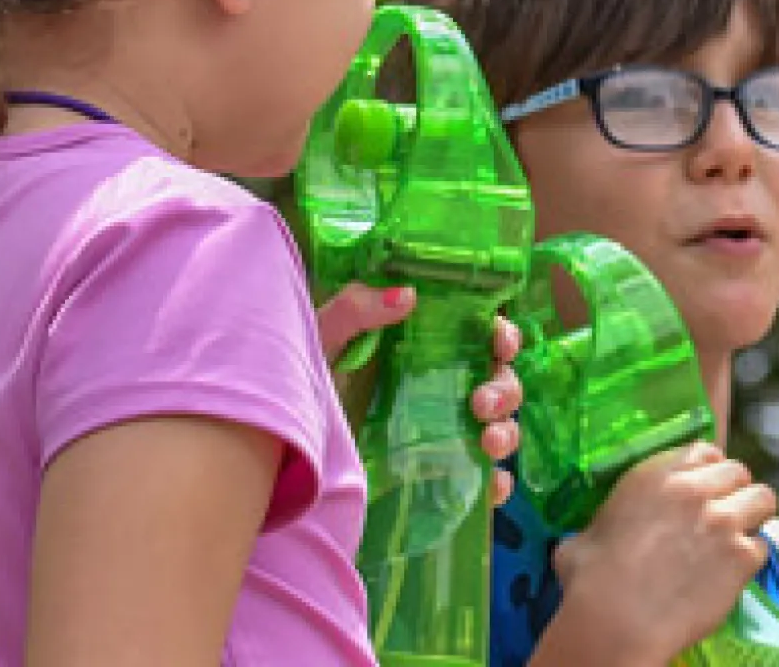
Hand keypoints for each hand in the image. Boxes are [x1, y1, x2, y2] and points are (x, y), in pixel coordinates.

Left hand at [316, 283, 523, 504]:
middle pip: (500, 383)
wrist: (271, 448)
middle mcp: (442, 391)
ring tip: (487, 441)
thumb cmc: (298, 383)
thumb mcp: (320, 339)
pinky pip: (481, 481)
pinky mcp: (435, 477)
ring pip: (500, 429)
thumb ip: (355, 311)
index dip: (502, 336)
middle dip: (504, 390)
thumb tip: (408, 294)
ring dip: (507, 433)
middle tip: (480, 404)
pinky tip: (491, 483)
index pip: (482, 337)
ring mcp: (443, 435)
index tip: (497, 341)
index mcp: (425, 352)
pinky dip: (497, 483)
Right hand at [550, 442, 776, 661]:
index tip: (704, 489)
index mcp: (658, 474)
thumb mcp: (589, 532)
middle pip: (739, 473)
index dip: (709, 471)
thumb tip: (599, 534)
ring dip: (752, 516)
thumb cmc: (591, 578)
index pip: (705, 451)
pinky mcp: (742, 557)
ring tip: (737, 538)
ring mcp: (724, 521)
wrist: (617, 619)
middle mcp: (696, 489)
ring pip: (763, 500)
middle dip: (734, 491)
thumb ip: (610, 520)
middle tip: (721, 517)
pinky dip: (750, 560)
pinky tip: (731, 574)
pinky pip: (762, 548)